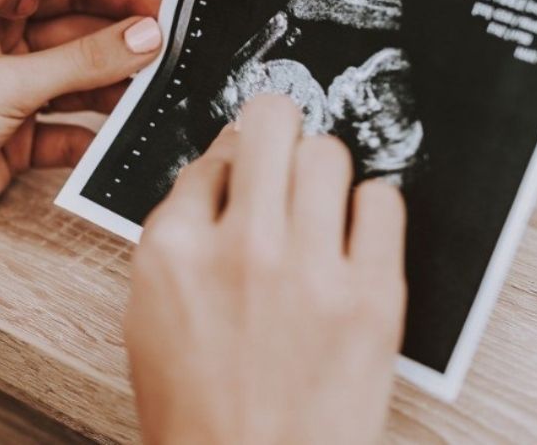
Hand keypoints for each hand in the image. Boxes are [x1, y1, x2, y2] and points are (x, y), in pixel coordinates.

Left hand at [0, 0, 163, 261]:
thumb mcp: (7, 83)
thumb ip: (82, 61)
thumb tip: (145, 36)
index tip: (162, 2)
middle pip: (75, 34)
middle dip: (121, 43)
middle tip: (171, 50)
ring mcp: (6, 95)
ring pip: (76, 83)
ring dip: (113, 89)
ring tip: (156, 91)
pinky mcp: (14, 142)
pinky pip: (68, 131)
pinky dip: (94, 135)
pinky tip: (120, 136)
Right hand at [124, 95, 406, 443]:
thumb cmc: (198, 410)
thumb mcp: (152, 317)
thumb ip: (180, 239)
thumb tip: (221, 175)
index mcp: (173, 250)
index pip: (212, 157)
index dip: (232, 164)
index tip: (246, 175)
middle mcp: (239, 248)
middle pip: (272, 125)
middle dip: (278, 130)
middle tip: (286, 151)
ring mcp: (308, 270)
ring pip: (329, 153)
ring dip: (324, 171)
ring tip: (321, 205)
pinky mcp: (371, 297)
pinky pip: (384, 201)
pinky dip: (372, 208)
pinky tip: (357, 235)